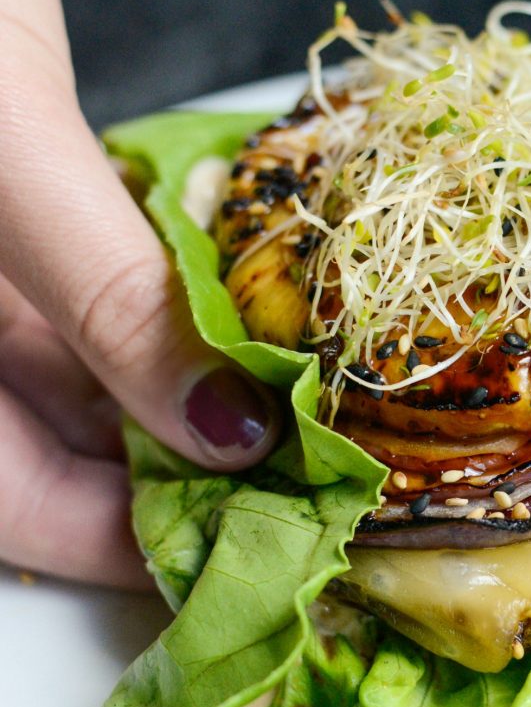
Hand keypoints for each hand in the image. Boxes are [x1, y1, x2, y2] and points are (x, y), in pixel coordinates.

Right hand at [0, 0, 277, 587]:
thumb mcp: (2, 156)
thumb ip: (106, 297)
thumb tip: (227, 435)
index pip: (22, 514)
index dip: (140, 550)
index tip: (275, 549)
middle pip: (63, 465)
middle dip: (188, 483)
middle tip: (323, 488)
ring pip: (92, 393)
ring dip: (197, 409)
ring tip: (317, 421)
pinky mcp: (15, 229)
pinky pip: (103, 309)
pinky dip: (178, 328)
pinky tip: (257, 333)